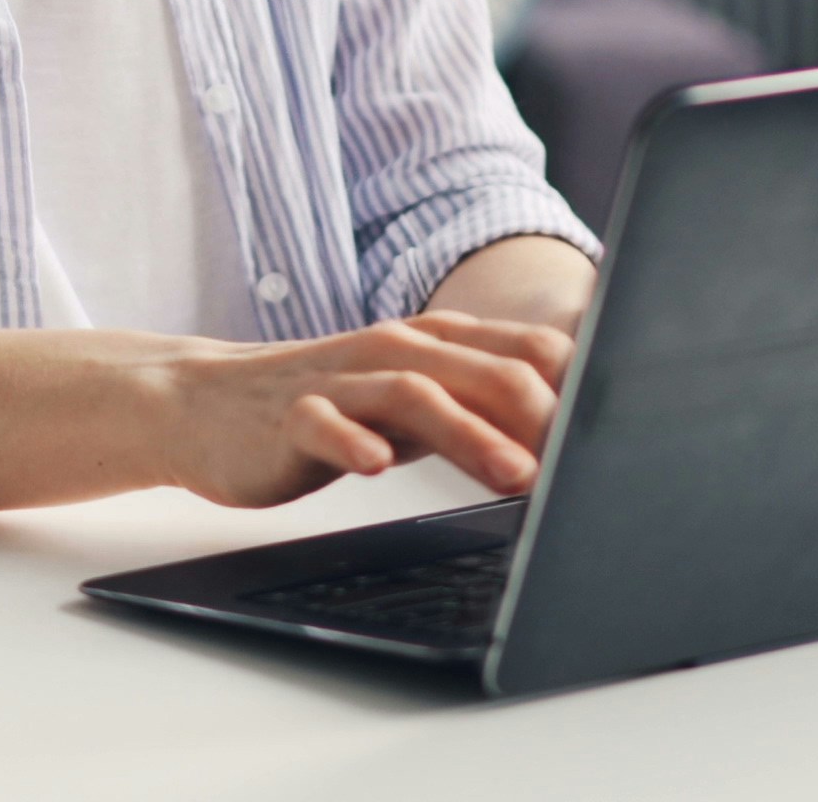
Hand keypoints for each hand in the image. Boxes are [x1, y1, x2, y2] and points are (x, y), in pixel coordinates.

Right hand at [155, 311, 572, 508]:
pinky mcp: (289, 414)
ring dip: (470, 434)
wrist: (205, 404)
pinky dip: (352, 441)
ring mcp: (339, 380)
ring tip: (515, 476)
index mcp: (431, 343)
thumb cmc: (324, 406)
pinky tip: (375, 466)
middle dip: (539, 415)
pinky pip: (323, 423)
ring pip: (414, 394)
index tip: (612, 438)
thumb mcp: (409, 403)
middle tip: (581, 463)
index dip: (573, 392)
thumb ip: (476, 411)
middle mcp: (392, 350)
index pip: (523, 351)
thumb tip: (562, 443)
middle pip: (481, 369)